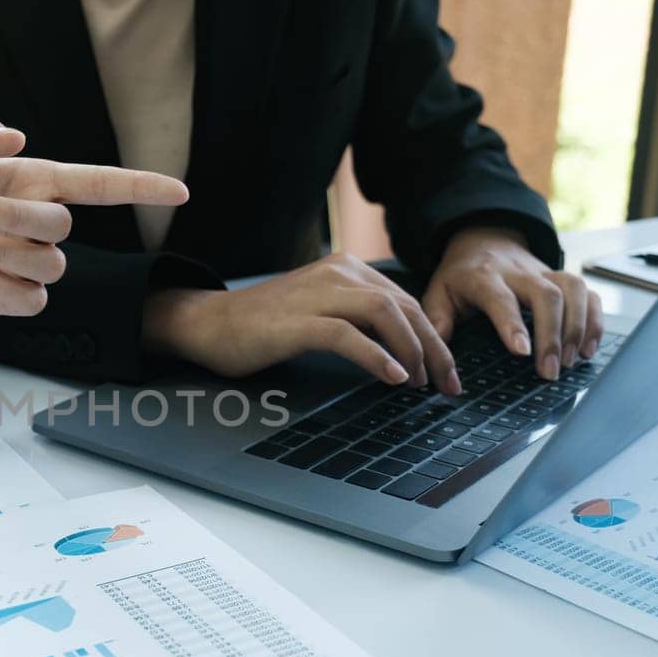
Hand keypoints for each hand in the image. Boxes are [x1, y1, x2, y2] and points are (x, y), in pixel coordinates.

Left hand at [0, 118, 188, 317]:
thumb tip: (17, 135)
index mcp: (35, 182)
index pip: (100, 186)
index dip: (141, 187)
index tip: (179, 191)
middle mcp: (38, 222)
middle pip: (60, 227)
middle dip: (14, 217)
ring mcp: (27, 261)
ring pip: (51, 266)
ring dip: (5, 252)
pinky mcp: (9, 296)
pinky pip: (34, 300)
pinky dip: (6, 286)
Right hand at [143, 253, 460, 391]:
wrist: (210, 323)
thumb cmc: (265, 326)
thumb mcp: (321, 312)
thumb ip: (359, 318)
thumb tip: (405, 349)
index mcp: (347, 270)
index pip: (406, 302)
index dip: (433, 338)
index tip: (447, 374)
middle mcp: (337, 273)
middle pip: (404, 307)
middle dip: (433, 349)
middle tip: (447, 386)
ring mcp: (316, 295)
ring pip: (385, 314)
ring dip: (412, 351)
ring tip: (421, 384)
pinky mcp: (297, 322)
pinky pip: (348, 335)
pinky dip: (376, 357)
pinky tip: (393, 378)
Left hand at [421, 226, 603, 380]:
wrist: (482, 240)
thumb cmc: (460, 276)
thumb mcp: (438, 294)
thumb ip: (437, 322)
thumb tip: (435, 359)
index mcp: (483, 277)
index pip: (501, 299)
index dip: (513, 325)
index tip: (523, 352)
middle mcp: (519, 272)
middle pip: (546, 295)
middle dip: (553, 334)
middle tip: (551, 371)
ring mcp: (545, 273)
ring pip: (573, 290)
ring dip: (578, 327)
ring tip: (571, 361)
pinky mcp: (563, 278)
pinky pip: (589, 293)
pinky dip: (594, 320)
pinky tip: (588, 349)